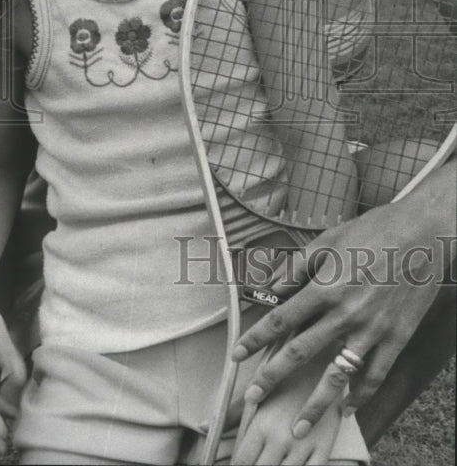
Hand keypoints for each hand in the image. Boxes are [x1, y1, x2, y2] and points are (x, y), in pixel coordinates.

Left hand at [231, 354, 342, 465]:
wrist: (325, 358)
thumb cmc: (287, 375)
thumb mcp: (261, 389)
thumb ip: (232, 413)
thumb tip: (204, 427)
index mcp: (261, 424)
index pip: (242, 462)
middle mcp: (281, 438)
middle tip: (254, 464)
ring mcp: (305, 446)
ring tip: (271, 464)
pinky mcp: (325, 448)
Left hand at [232, 168, 453, 434]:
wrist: (423, 234)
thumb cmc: (372, 232)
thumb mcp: (328, 241)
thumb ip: (296, 267)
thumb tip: (270, 288)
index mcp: (325, 286)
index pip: (281, 319)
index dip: (255, 338)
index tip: (237, 354)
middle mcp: (345, 313)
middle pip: (300, 352)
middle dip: (273, 377)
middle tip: (253, 396)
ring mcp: (372, 329)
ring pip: (337, 375)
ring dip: (315, 404)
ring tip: (298, 426)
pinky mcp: (396, 338)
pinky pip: (375, 375)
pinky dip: (360, 396)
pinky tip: (346, 409)